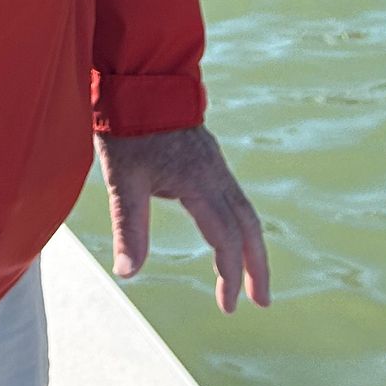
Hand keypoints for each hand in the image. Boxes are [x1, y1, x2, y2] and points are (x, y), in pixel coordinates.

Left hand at [95, 126, 269, 313]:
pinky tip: (230, 234)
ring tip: (253, 276)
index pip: (225, 239)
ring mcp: (214, 164)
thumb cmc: (129, 127)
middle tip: (262, 301)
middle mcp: (215, 174)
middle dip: (257, 266)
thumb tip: (128, 274)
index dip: (229, 275)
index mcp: (200, 182)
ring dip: (252, 246)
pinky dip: (240, 223)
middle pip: (249, 226)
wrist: (139, 78)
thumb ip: (129, 227)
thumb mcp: (123, 179)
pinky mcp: (208, 157)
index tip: (227, 307)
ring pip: (245, 210)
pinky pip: (234, 196)